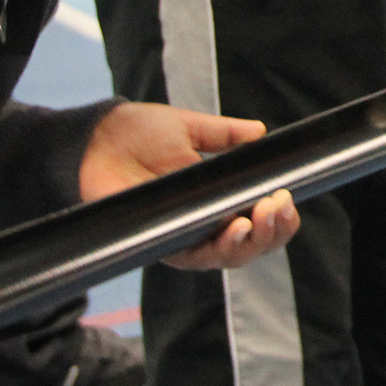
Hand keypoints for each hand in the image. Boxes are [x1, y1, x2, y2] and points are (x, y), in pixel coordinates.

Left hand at [78, 102, 300, 270]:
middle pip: (250, 246)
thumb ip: (224, 135)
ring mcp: (183, 237)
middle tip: (278, 205)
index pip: (258, 219)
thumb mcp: (189, 128)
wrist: (97, 138)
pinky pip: (195, 257)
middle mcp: (204, 225)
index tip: (288, 196)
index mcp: (216, 200)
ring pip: (229, 256)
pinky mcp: (161, 243)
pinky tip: (236, 228)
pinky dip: (220, 247)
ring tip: (261, 217)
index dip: (280, 217)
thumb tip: (260, 132)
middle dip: (273, 231)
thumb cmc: (138, 134)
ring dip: (252, 241)